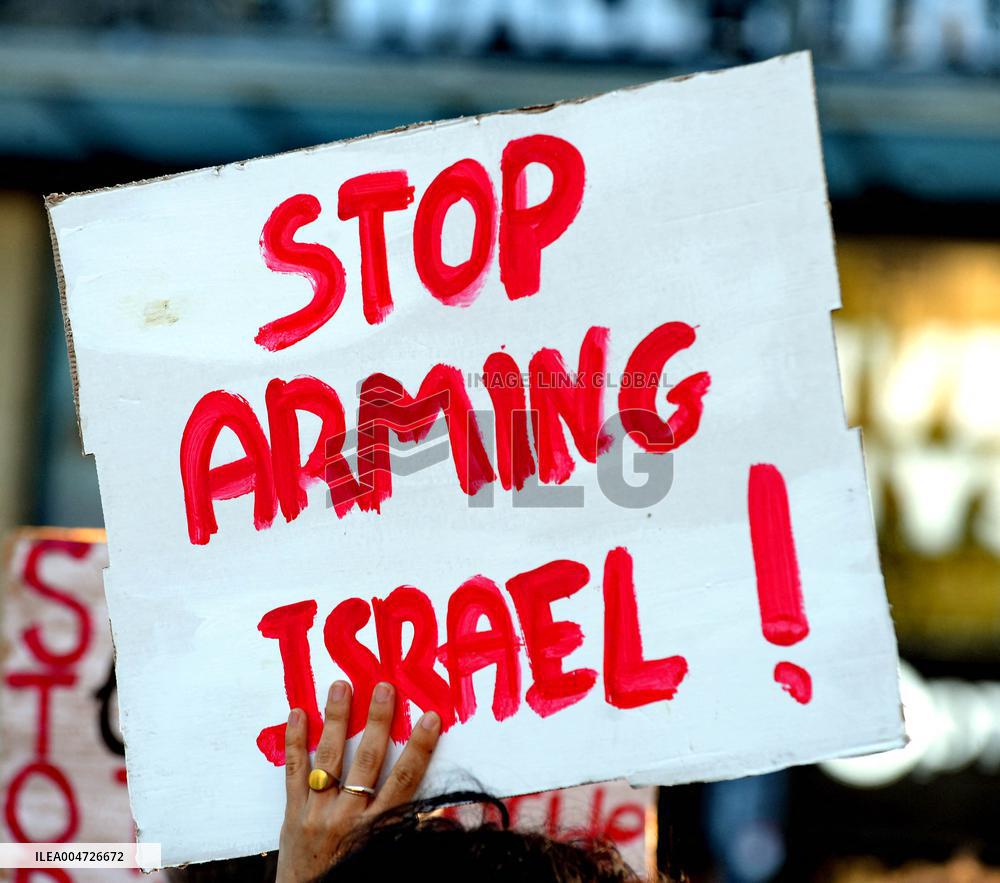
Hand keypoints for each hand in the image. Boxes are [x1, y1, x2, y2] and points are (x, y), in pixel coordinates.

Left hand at [276, 681, 441, 882]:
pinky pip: (293, 772)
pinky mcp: (292, 814)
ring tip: (341, 686)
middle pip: (368, 761)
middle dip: (378, 722)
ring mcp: (317, 814)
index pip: (405, 780)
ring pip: (329, 760)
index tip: (431, 717)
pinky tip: (298, 714)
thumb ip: (403, 826)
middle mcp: (348, 818)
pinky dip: (295, 742)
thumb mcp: (384, 853)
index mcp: (377, 829)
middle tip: (384, 688)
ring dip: (337, 720)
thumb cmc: (354, 874)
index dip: (420, 747)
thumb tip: (431, 804)